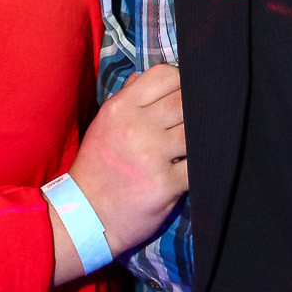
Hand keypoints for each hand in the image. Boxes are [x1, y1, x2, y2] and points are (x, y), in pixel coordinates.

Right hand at [51, 65, 186, 283]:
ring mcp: (151, 156)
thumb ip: (126, 98)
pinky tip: (204, 162)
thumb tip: (143, 75)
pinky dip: (205, 162)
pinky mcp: (166, 184)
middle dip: (197, 106)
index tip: (186, 92)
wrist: (86, 215)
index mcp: (119, 108)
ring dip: (204, 134)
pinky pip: (198, 165)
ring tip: (204, 138)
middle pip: (184, 100)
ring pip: (195, 130)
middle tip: (202, 115)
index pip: (164, 76)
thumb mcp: (103, 125)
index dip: (182, 80)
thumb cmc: (97, 167)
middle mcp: (135, 127)